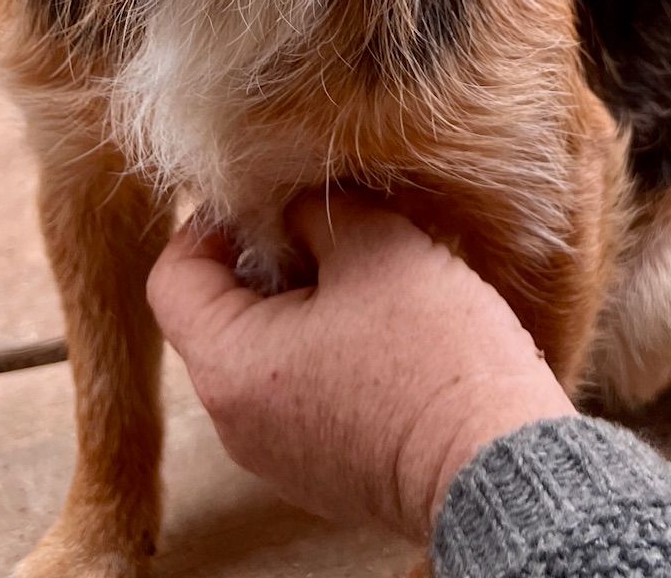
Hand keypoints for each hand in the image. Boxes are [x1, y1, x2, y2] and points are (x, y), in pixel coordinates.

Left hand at [146, 190, 575, 543]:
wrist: (498, 461)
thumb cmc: (432, 350)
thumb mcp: (372, 244)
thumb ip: (312, 209)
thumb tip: (289, 201)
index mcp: (228, 367)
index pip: (172, 278)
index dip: (208, 224)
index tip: (264, 199)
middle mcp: (236, 423)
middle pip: (217, 316)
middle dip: (265, 259)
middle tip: (324, 225)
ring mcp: (278, 455)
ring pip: (262, 353)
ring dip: (300, 302)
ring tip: (364, 267)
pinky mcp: (322, 472)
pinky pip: (298, 392)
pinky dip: (324, 348)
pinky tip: (384, 322)